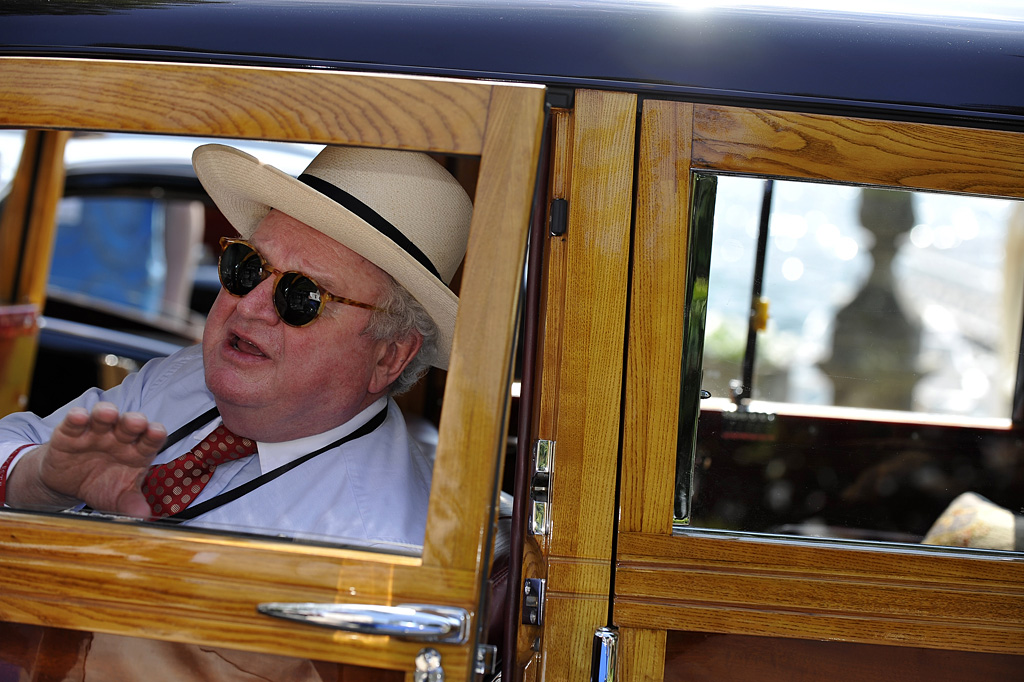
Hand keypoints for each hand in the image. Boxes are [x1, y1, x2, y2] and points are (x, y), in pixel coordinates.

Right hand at [7, 402, 166, 517]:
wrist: (68, 484)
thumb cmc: (101, 486)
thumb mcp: (117, 499)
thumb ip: (131, 505)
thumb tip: (144, 516)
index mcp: (138, 451)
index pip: (151, 440)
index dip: (154, 435)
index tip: (156, 433)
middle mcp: (120, 438)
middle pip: (130, 425)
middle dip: (133, 421)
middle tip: (136, 422)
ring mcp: (95, 433)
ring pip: (104, 417)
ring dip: (106, 414)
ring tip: (107, 414)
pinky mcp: (69, 434)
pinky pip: (74, 423)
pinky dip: (76, 418)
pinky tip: (78, 417)